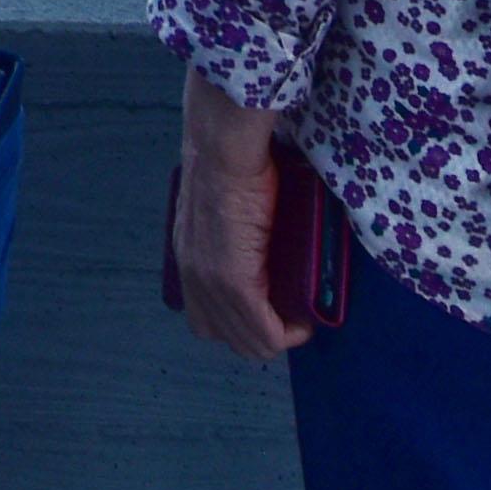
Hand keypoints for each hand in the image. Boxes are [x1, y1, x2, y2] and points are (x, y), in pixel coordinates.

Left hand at [170, 70, 310, 365]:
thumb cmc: (231, 167)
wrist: (224, 148)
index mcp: (188, 260)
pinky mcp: (234, 279)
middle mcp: (193, 277)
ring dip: (277, 336)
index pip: (207, 321)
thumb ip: (233, 238)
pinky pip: (263, 331)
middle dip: (262, 335)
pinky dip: (286, 333)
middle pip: (227, 337)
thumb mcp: (222, 212)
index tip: (272, 311)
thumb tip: (263, 248)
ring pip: (247, 341)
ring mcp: (211, 281)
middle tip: (291, 318)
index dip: (242, 325)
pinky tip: (302, 322)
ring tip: (299, 320)